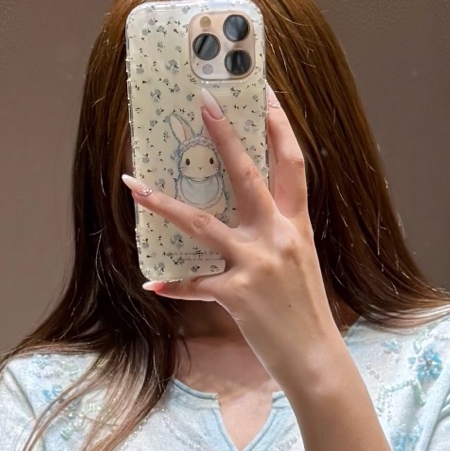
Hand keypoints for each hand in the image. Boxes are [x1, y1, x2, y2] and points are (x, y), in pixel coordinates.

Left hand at [122, 89, 346, 394]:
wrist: (316, 359)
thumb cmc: (306, 314)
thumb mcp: (300, 264)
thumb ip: (277, 238)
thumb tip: (245, 220)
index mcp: (297, 226)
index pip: (293, 162)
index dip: (279, 124)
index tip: (263, 91)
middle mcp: (278, 237)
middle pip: (247, 175)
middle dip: (224, 136)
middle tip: (202, 103)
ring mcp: (257, 264)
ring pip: (202, 223)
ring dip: (163, 204)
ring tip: (133, 186)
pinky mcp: (237, 295)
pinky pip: (195, 285)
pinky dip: (173, 284)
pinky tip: (152, 283)